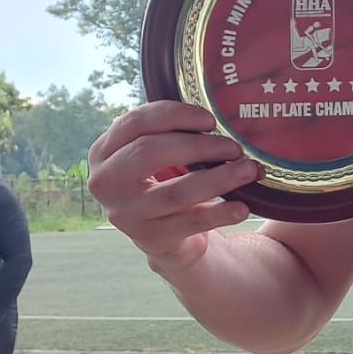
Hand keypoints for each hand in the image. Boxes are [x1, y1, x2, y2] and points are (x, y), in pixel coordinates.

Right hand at [87, 101, 259, 267]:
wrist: (163, 236)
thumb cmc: (162, 181)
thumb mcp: (154, 154)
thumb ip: (170, 132)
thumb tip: (221, 114)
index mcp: (104, 152)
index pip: (135, 123)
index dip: (174, 115)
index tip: (210, 119)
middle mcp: (106, 182)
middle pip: (150, 152)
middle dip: (198, 146)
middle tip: (234, 147)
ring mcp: (126, 214)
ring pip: (174, 192)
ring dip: (217, 179)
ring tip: (248, 170)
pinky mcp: (150, 239)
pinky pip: (189, 224)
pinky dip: (219, 214)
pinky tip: (242, 207)